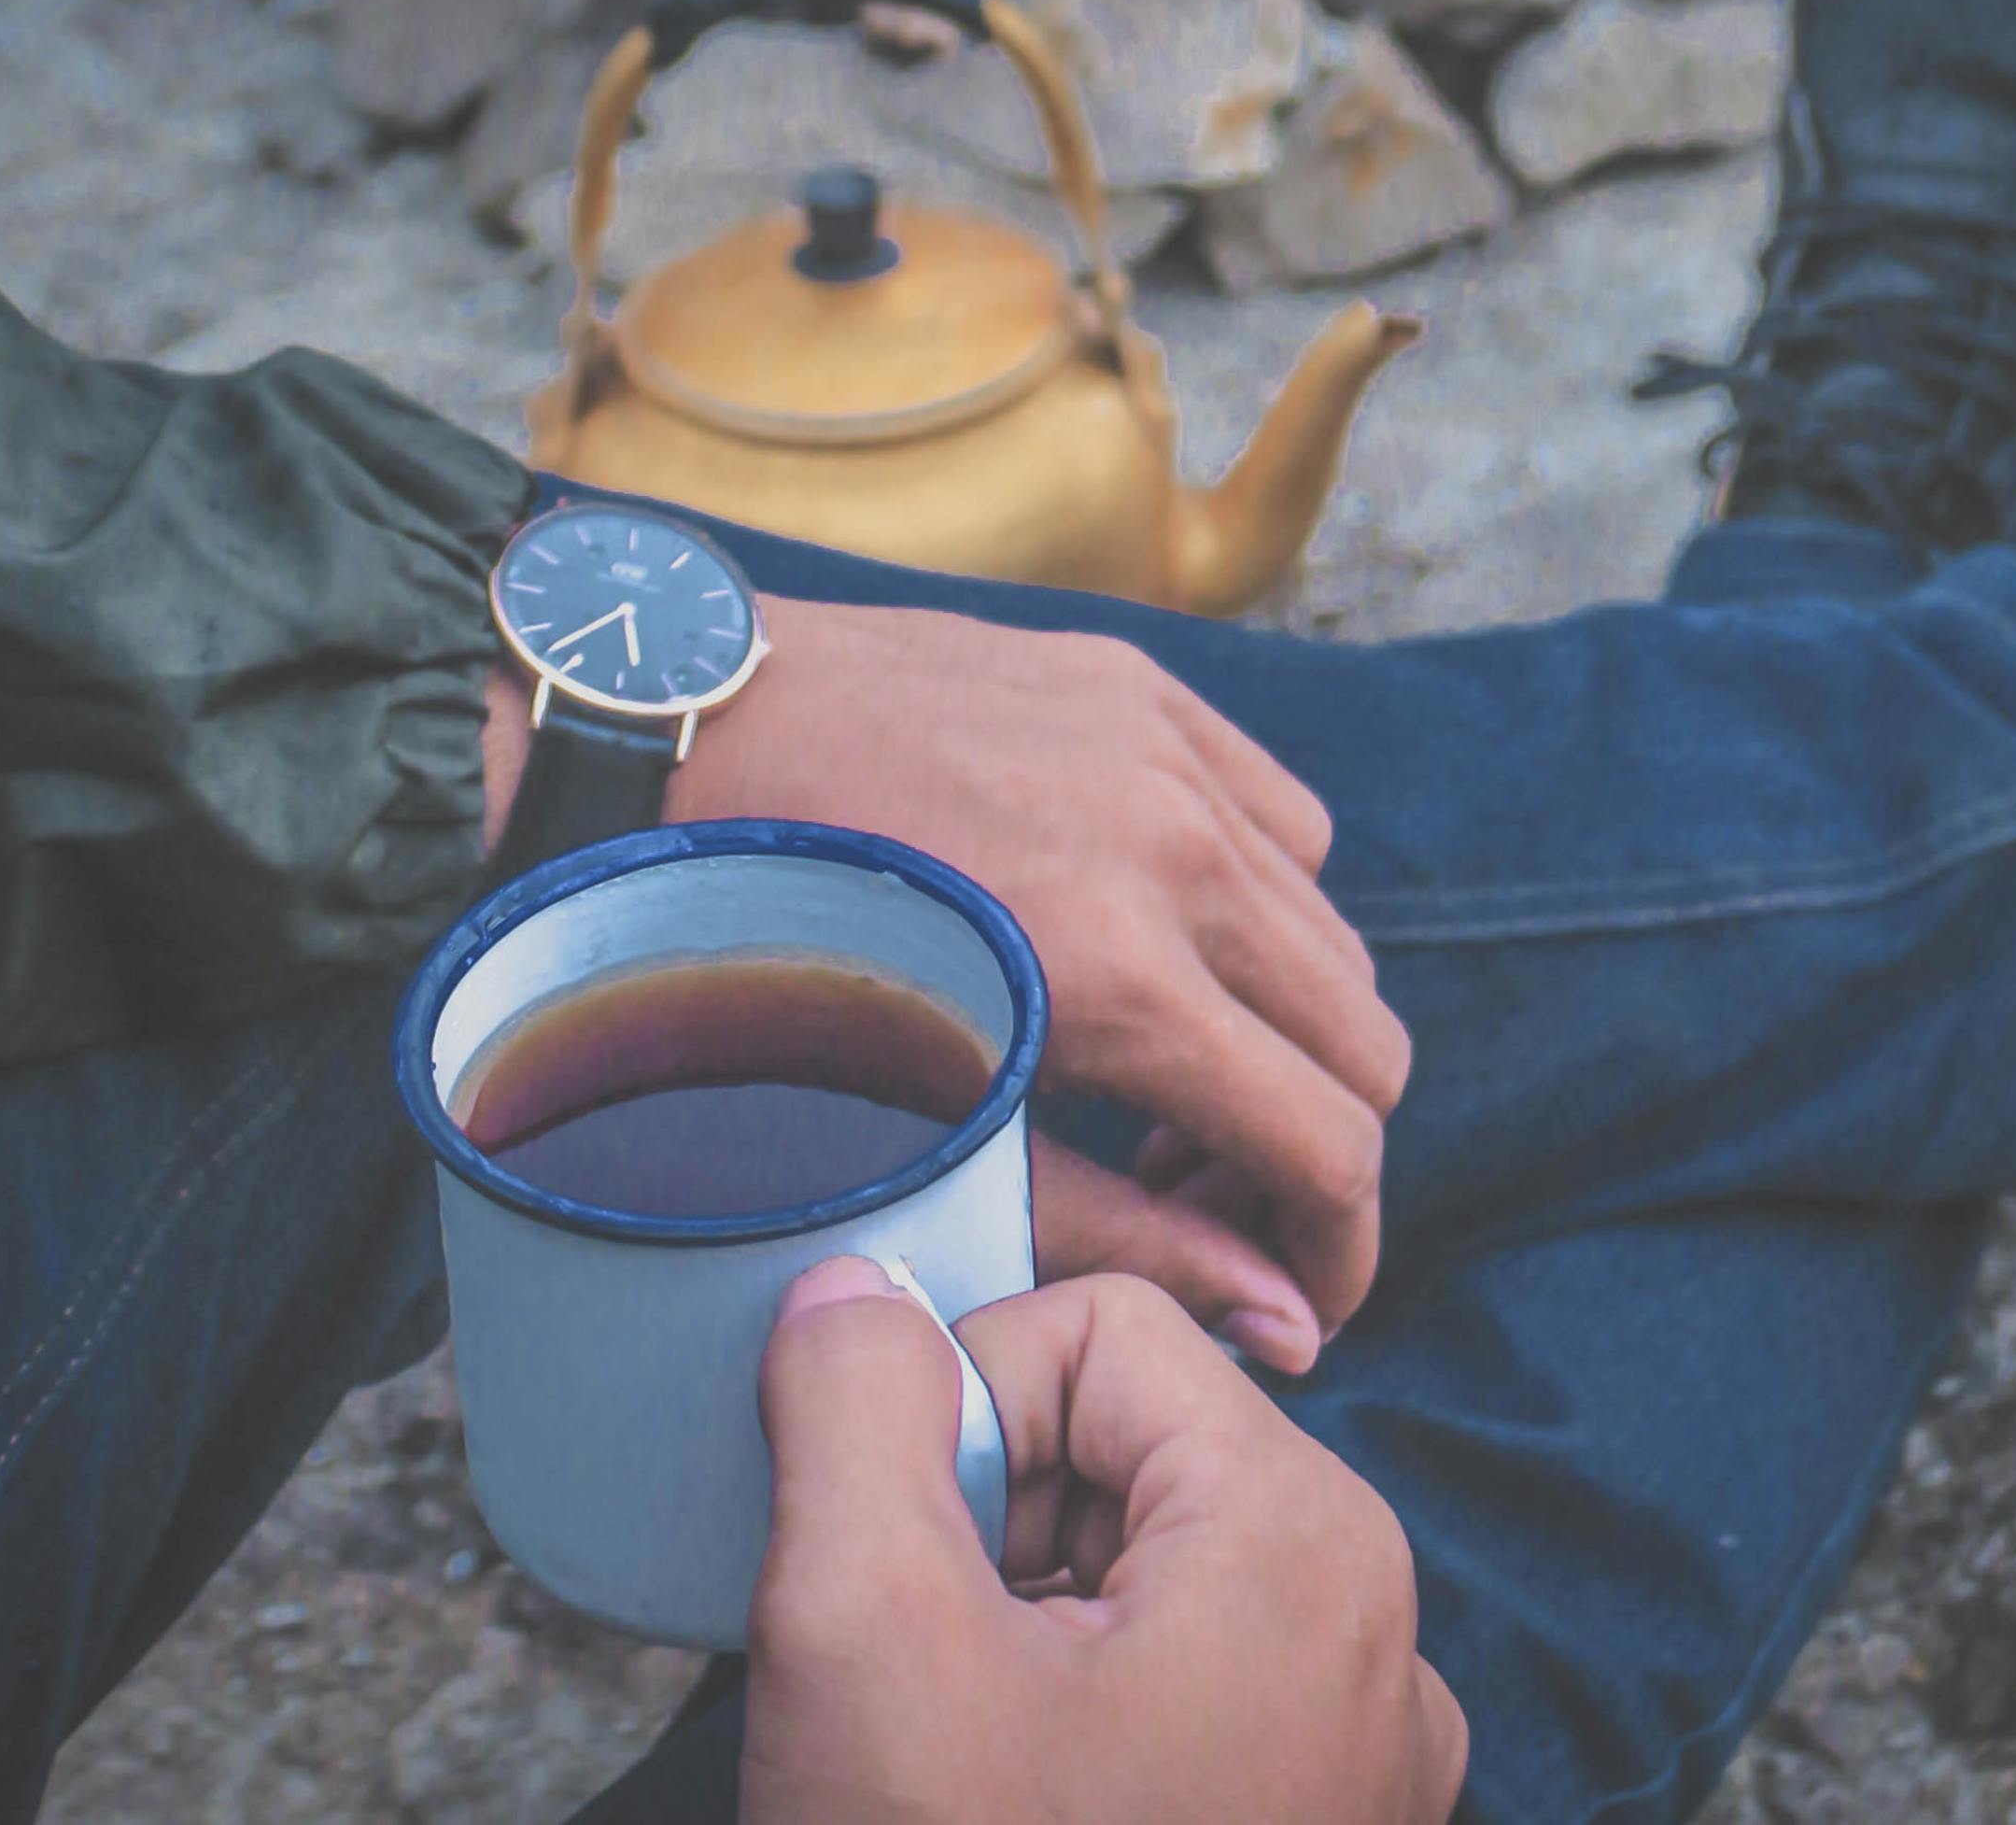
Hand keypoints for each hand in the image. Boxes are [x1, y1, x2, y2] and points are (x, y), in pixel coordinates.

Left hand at [493, 596, 1409, 1369]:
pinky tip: (1154, 941)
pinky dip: (1254, 898)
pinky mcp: (1140, 687)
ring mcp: (1164, 755)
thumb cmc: (757, 982)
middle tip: (1210, 1191)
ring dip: (1285, 1025)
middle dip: (1315, 1145)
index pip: (1332, 1145)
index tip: (1300, 1292)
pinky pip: (1281, 813)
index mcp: (1124, 983)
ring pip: (1332, 930)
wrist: (651, 756)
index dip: (1337, 1248)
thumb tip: (1285, 1328)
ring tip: (1170, 1071)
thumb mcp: (934, 1145)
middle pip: (1363, 1043)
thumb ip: (1127, 1235)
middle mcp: (1176, 854)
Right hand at [742, 1260, 1467, 1824]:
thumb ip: (858, 1416)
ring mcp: (1367, 1756)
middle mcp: (1378, 1631)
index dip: (957, 1409)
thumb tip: (854, 1290)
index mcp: (1305, 1542)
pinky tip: (1007, 1806)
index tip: (891, 1549)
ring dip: (1022, 1629)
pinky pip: (1194, 1697)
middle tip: (912, 1666)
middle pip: (1138, 1454)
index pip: (1101, 1335)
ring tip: (952, 1759)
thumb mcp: (865, 1633)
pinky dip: (1080, 1723)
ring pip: (1154, 1580)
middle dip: (992, 1526)